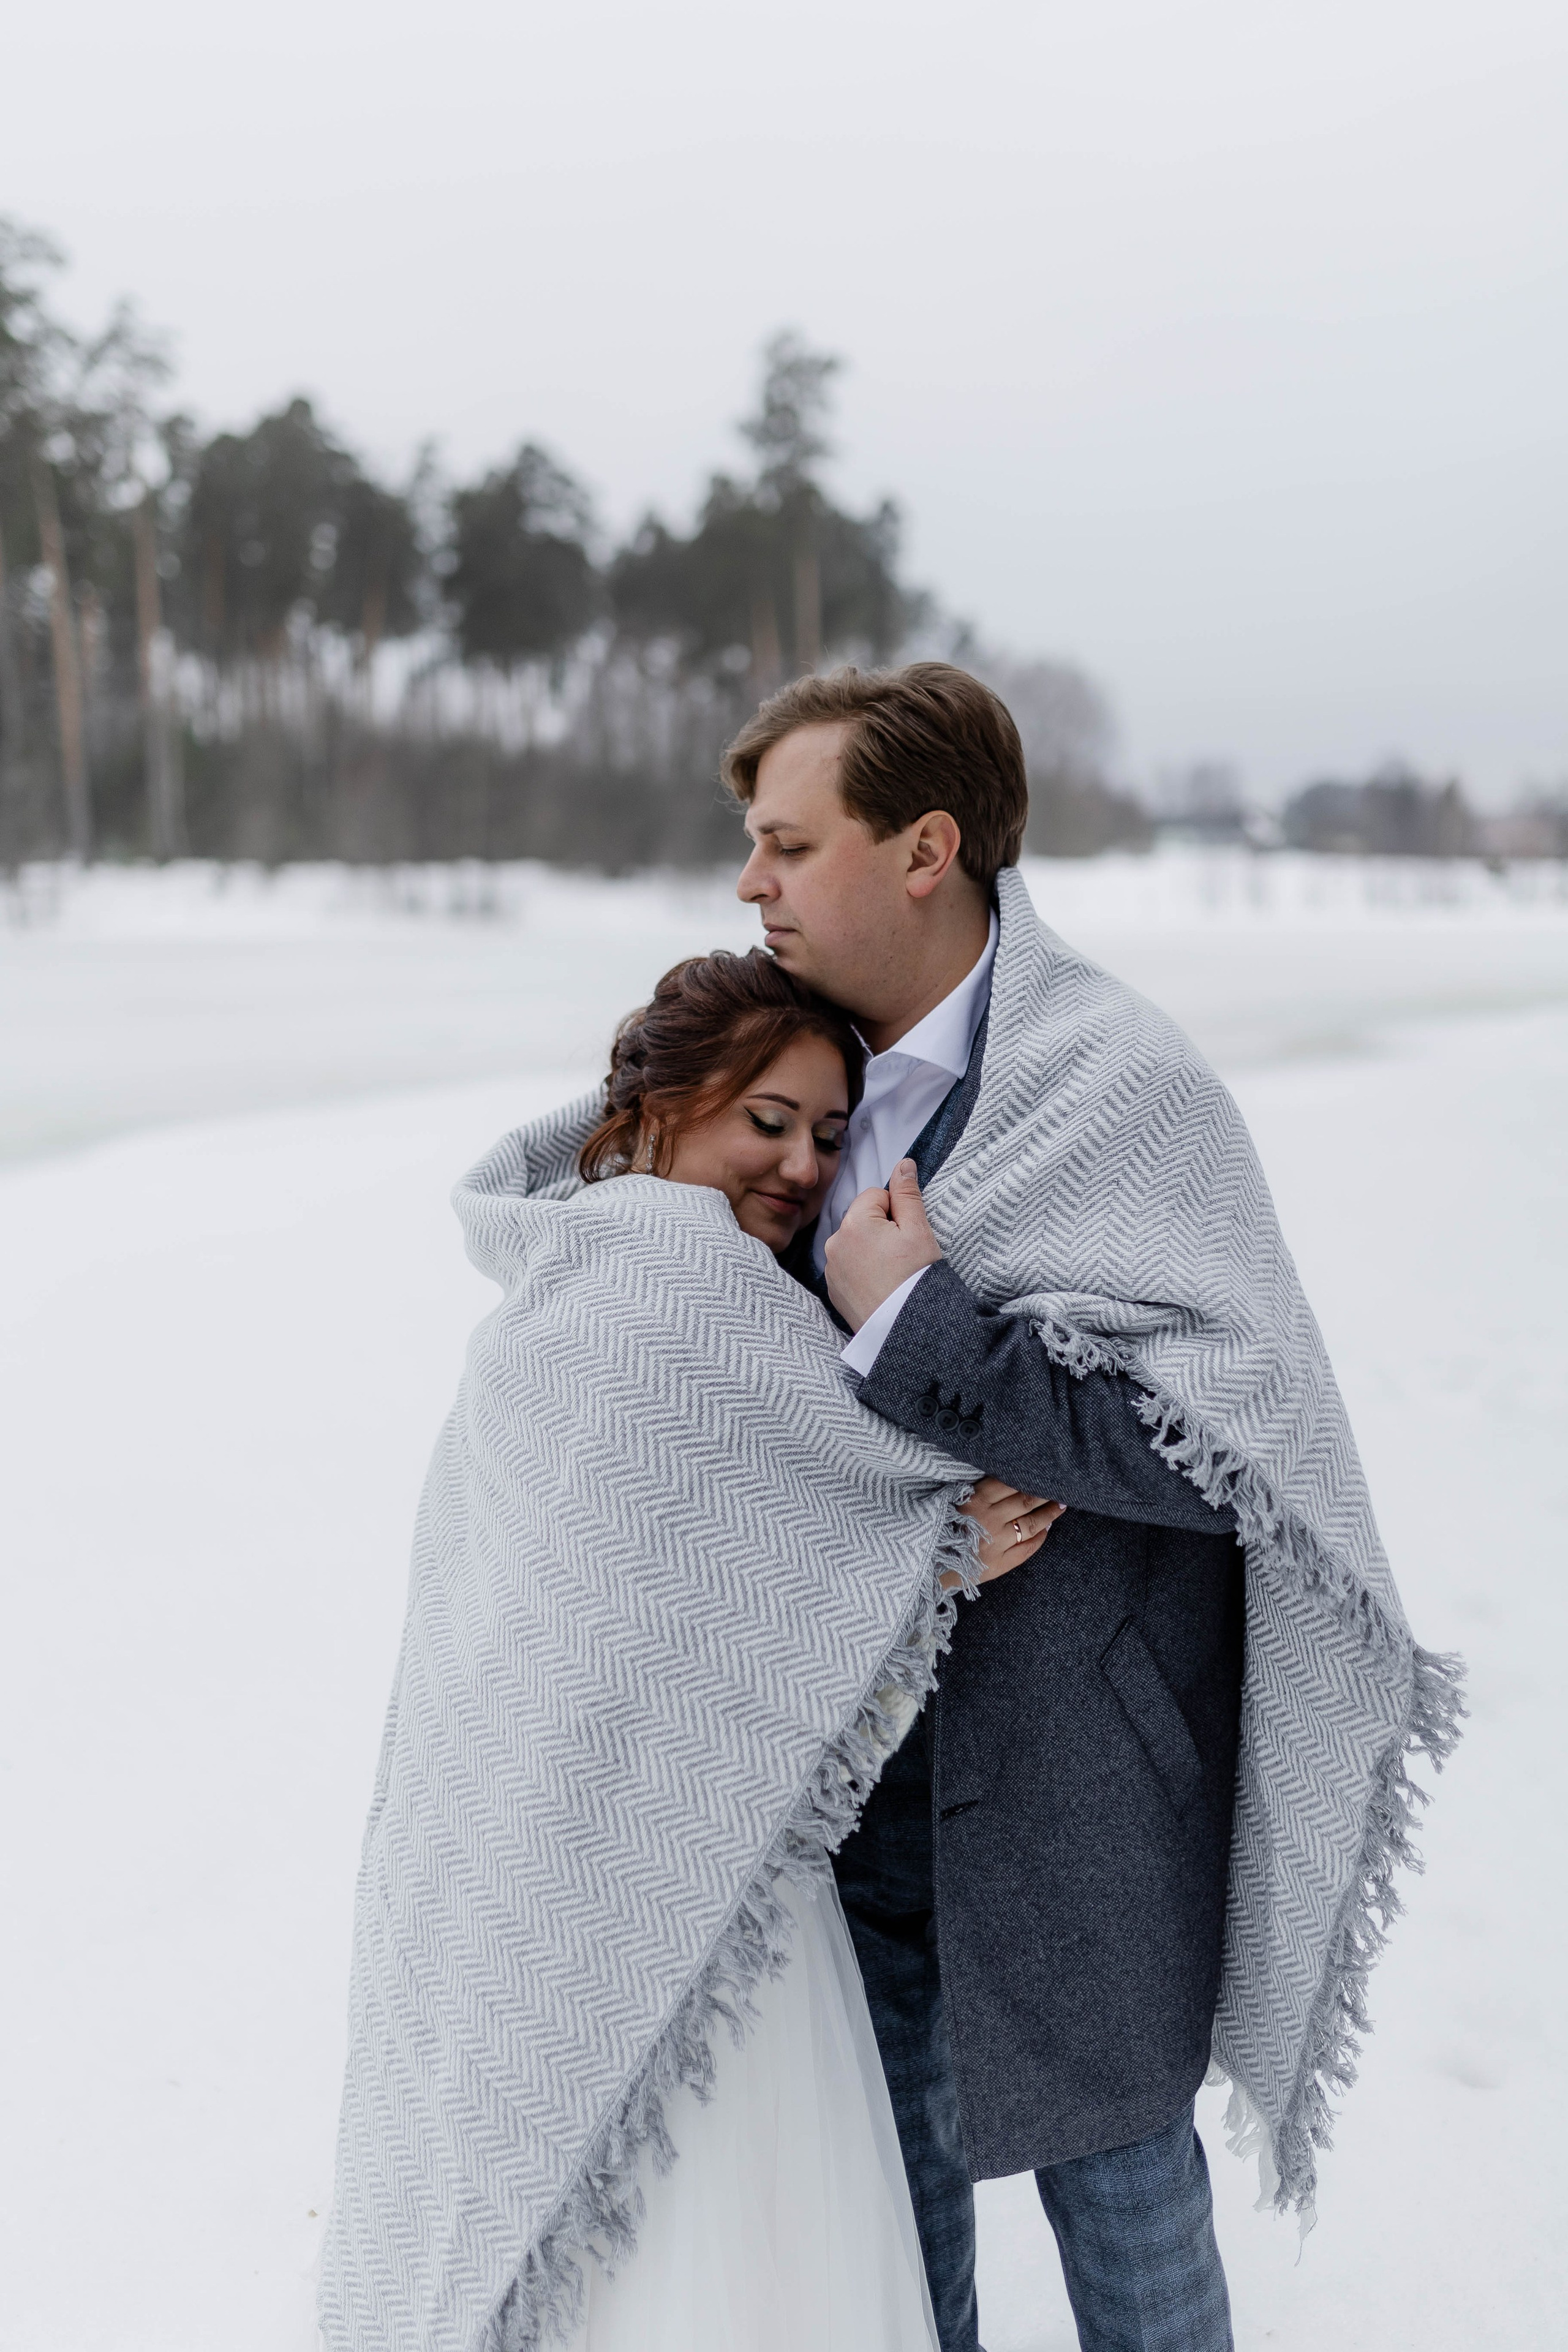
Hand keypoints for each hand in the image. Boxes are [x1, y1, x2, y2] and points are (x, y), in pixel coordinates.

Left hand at [824, 1159, 943, 1330]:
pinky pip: (848, 1266)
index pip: (876, 1196)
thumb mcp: (918, 1230)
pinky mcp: (832, 1289)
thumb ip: (907, 1193)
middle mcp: (834, 1242)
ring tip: (892, 1273)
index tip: (907, 1237)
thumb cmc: (916, 1279)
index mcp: (854, 1223)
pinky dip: (862, 1271)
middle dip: (882, 1229)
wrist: (907, 1331)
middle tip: (902, 1256)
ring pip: (855, 1242)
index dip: (897, 1212)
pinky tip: (880, 1286)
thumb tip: (904, 1163)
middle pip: (862, 1219)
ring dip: (871, 1249)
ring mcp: (830, 1268)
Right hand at [943, 1479, 1065, 1590]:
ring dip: (1048, 1514)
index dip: (1030, 1478)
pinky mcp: (1000, 1564)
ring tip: (1059, 1506)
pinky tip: (1046, 1531)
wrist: (926, 1563)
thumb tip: (1005, 1480)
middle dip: (1045, 1494)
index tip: (1043, 1473)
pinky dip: (1040, 1539)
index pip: (1011, 1484)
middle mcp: (989, 1520)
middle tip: (1060, 1487)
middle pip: (1025, 1501)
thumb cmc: (935, 1528)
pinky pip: (1027, 1549)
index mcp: (975, 1501)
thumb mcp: (949, 1501)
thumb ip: (975, 1491)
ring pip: (1031, 1525)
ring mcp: (997, 1543)